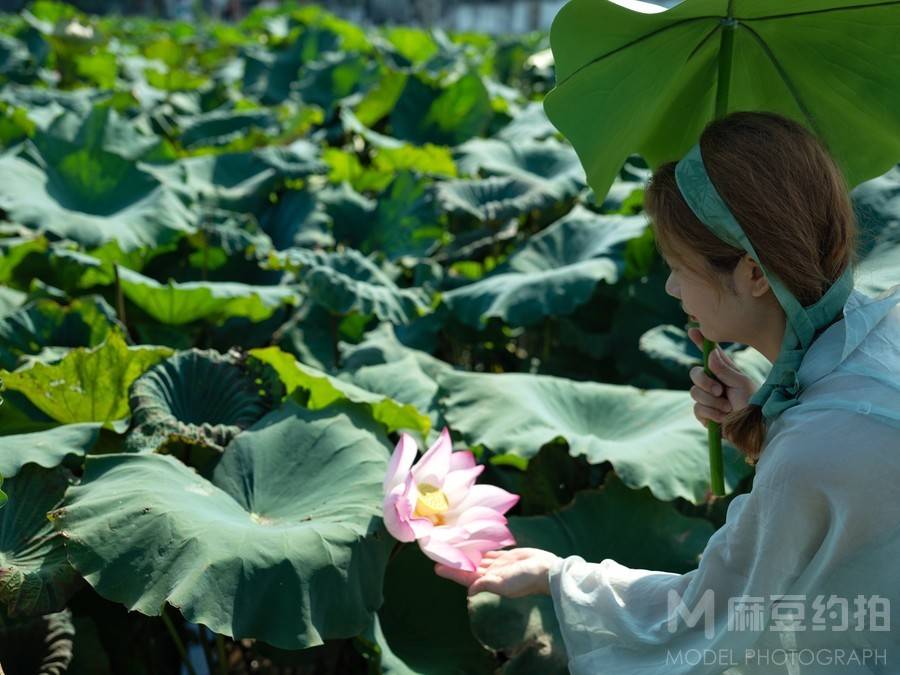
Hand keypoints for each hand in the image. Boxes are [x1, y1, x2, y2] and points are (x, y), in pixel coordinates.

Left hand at [434, 547, 561, 598]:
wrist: (546, 570)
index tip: (436, 567)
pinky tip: (473, 543)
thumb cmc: (526, 578)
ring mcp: (499, 566)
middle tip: (439, 552)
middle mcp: (491, 575)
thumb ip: (486, 584)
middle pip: (468, 567)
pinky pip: (490, 552)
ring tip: (453, 547)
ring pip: (478, 559)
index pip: (465, 577)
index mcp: (489, 582)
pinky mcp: (507, 557)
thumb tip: (468, 591)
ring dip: (466, 554)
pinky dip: (480, 548)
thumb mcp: (505, 583)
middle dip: (455, 562)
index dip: (451, 572)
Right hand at [687, 328, 757, 437]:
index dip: (701, 342)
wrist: (753, 430)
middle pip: (695, 374)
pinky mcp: (704, 413)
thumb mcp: (742, 383)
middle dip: (705, 382)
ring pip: (694, 392)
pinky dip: (711, 413)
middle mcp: (714, 382)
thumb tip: (710, 354)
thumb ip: (724, 370)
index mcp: (725, 371)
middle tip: (719, 390)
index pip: (710, 354)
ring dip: (712, 402)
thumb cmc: (753, 404)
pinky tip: (722, 418)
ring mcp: (708, 398)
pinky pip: (697, 408)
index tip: (693, 330)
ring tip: (727, 408)